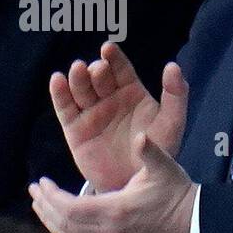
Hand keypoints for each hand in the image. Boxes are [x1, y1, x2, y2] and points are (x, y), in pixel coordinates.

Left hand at [29, 131, 196, 232]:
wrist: (190, 220)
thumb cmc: (175, 189)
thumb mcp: (164, 166)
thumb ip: (150, 151)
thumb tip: (141, 136)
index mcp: (117, 210)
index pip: (72, 209)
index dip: (52, 197)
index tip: (41, 182)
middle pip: (66, 225)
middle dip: (45, 207)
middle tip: (34, 190)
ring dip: (52, 222)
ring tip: (39, 204)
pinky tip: (59, 224)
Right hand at [51, 42, 187, 191]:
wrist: (136, 184)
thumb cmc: (157, 151)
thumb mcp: (171, 123)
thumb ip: (176, 95)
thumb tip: (173, 66)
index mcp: (131, 92)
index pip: (120, 68)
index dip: (114, 57)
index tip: (109, 49)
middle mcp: (109, 98)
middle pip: (98, 77)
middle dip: (96, 70)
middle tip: (97, 70)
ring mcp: (91, 112)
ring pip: (80, 89)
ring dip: (77, 77)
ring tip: (78, 69)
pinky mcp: (75, 129)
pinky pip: (65, 108)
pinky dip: (59, 93)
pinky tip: (57, 80)